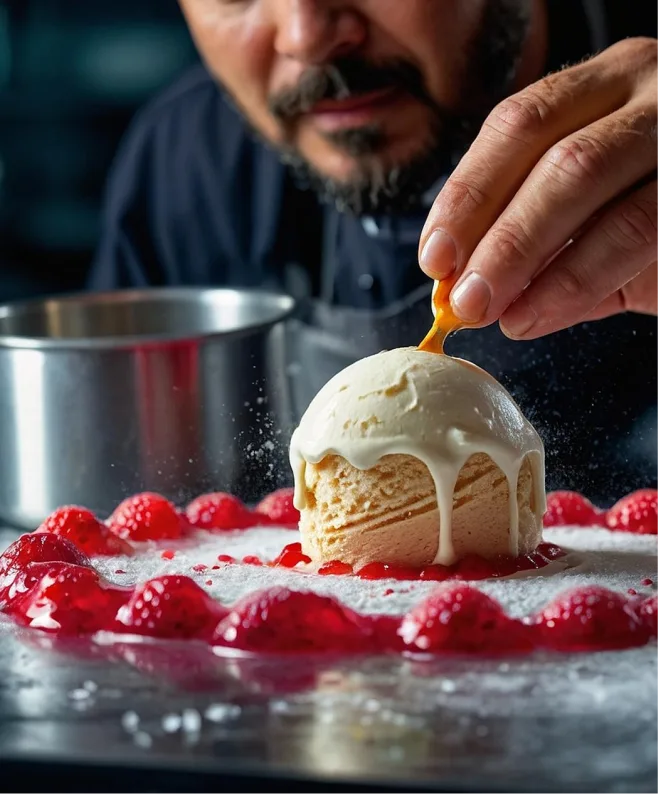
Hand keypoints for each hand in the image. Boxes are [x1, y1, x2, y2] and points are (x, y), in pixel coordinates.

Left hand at [418, 37, 657, 339]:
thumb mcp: (594, 221)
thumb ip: (540, 249)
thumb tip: (473, 294)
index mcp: (602, 86)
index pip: (516, 126)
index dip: (466, 194)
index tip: (433, 257)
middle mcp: (646, 90)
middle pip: (551, 153)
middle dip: (494, 233)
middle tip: (461, 299)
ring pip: (587, 178)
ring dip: (524, 254)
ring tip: (492, 311)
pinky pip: (638, 227)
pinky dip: (578, 277)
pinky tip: (540, 311)